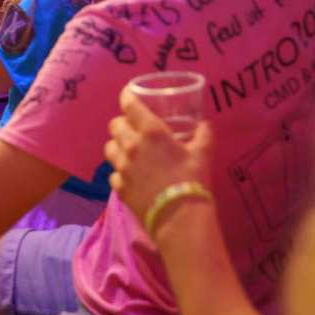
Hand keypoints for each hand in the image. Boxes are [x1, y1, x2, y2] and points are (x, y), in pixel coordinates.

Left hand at [104, 86, 212, 228]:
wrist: (181, 219)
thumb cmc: (193, 182)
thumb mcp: (203, 155)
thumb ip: (204, 135)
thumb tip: (206, 124)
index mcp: (150, 131)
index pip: (128, 104)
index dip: (127, 96)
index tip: (129, 95)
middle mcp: (130, 145)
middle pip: (114, 124)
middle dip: (122, 123)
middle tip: (132, 129)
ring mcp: (122, 166)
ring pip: (109, 147)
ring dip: (117, 146)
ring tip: (128, 151)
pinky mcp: (119, 187)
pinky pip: (112, 173)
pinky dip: (119, 172)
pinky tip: (130, 176)